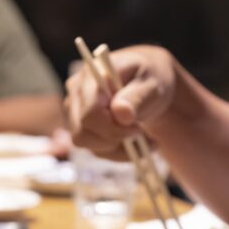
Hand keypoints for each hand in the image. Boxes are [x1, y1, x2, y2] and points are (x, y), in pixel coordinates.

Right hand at [65, 45, 178, 160]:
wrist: (148, 85)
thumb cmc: (150, 79)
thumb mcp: (153, 84)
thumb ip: (138, 97)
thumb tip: (120, 114)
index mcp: (93, 76)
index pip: (89, 113)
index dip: (112, 128)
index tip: (138, 128)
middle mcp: (77, 92)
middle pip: (81, 132)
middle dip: (113, 139)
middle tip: (140, 134)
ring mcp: (75, 111)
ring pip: (84, 143)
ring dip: (116, 148)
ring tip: (141, 139)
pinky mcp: (81, 127)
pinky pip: (93, 149)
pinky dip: (116, 152)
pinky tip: (133, 142)